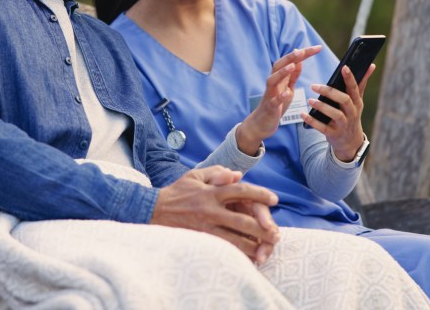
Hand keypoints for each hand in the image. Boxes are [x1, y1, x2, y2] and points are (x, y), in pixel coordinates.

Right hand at [151, 166, 279, 263]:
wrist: (153, 210)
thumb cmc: (177, 192)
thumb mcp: (195, 176)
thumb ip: (217, 173)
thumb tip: (238, 175)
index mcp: (211, 192)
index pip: (241, 191)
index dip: (260, 195)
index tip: (275, 199)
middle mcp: (210, 210)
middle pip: (242, 220)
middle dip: (262, 227)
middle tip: (276, 232)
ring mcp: (205, 227)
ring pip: (234, 239)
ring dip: (253, 244)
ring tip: (267, 248)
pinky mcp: (200, 239)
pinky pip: (222, 248)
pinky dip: (236, 253)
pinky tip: (247, 257)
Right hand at [236, 45, 322, 154]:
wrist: (262, 123)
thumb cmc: (276, 104)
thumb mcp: (287, 88)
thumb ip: (293, 75)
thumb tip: (300, 60)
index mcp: (280, 78)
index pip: (291, 61)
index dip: (303, 54)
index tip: (317, 48)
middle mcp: (273, 83)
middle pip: (278, 66)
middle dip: (290, 57)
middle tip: (301, 51)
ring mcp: (270, 95)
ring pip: (272, 80)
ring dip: (282, 72)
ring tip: (292, 66)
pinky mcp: (269, 108)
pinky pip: (274, 101)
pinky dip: (280, 96)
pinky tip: (288, 93)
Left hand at [303, 63, 374, 161]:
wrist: (351, 142)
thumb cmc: (351, 114)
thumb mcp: (357, 101)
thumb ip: (361, 83)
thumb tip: (371, 65)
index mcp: (356, 102)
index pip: (354, 88)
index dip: (350, 78)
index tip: (344, 67)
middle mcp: (352, 113)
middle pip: (344, 100)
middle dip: (330, 92)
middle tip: (314, 86)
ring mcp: (344, 125)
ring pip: (335, 114)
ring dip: (322, 107)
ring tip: (310, 100)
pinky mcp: (334, 134)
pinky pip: (323, 128)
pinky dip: (313, 122)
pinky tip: (303, 115)